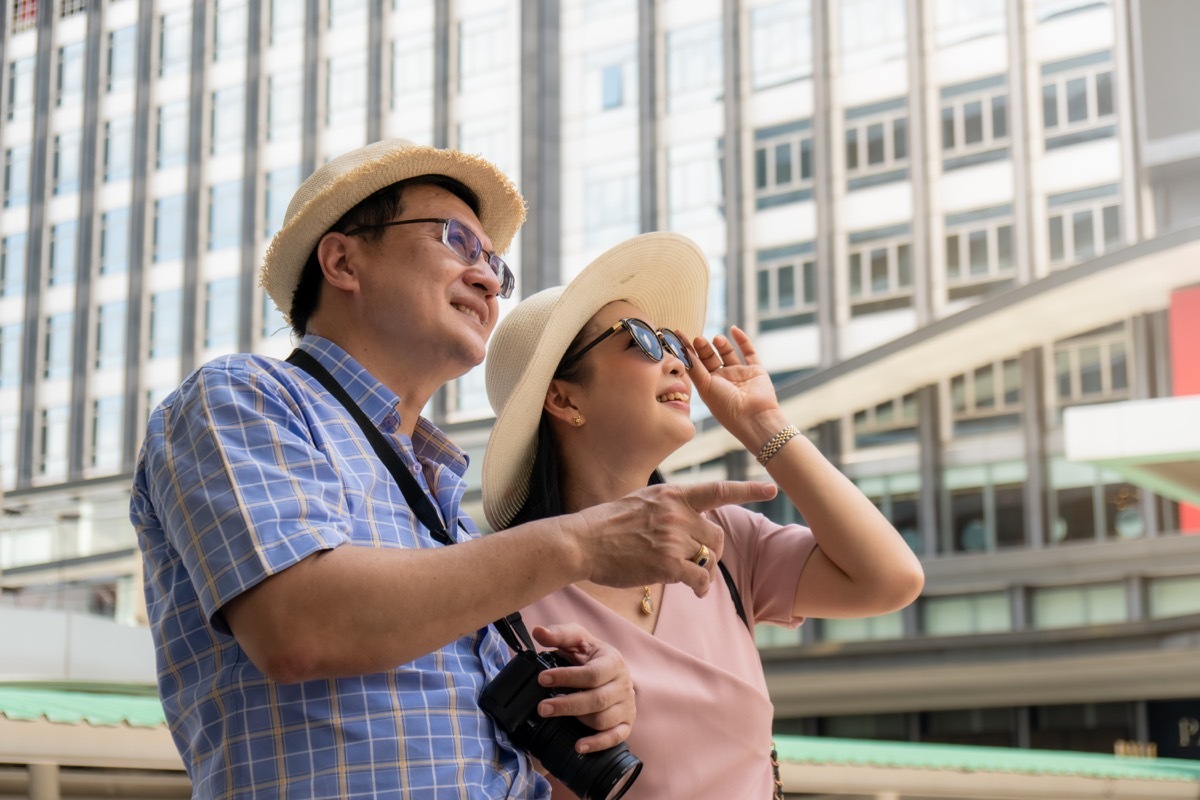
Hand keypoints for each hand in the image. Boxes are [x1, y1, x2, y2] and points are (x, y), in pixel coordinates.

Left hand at [529, 624, 634, 752]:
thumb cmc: (591, 655)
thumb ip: (559, 634)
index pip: (592, 674)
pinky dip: (597, 744)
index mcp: (613, 662)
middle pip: (597, 700)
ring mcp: (627, 705)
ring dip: (577, 720)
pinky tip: (579, 746)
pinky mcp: (626, 723)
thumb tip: (538, 632)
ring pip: (603, 720)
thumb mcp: (578, 639)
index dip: (566, 678)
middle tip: (541, 707)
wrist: (611, 671)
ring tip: (555, 717)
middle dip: (566, 705)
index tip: (542, 679)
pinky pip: (615, 738)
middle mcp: (623, 684)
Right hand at [572, 480, 776, 595]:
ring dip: (705, 570)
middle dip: (714, 550)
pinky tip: (697, 591)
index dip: (747, 490)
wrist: (582, 542)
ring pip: (708, 557)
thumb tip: (684, 514)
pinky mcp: (668, 564)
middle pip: (716, 534)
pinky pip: (700, 578)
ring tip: (691, 577)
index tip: (771, 490)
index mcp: (671, 495)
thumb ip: (666, 505)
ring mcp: (674, 539)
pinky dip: (702, 587)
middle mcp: (677, 514)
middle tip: (703, 561)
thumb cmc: (605, 524)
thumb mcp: (639, 500)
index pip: (717, 490)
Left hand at [690, 327, 783, 433]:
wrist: (754, 417)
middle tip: (698, 338)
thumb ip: (695, 368)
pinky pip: (749, 352)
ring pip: (728, 354)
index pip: (696, 365)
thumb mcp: (705, 387)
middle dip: (703, 347)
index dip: (687, 351)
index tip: (678, 335)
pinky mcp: (756, 371)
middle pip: (711, 358)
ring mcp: (740, 375)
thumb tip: (682, 351)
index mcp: (709, 387)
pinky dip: (742, 340)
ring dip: (721, 344)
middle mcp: (724, 380)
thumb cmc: (726, 407)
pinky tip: (733, 329)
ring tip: (716, 338)